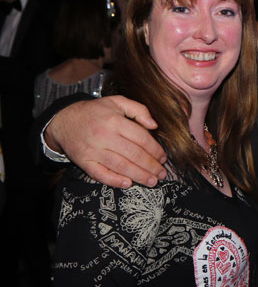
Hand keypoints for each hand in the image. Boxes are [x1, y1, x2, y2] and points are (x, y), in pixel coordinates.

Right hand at [45, 96, 166, 187]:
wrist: (64, 120)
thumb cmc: (95, 112)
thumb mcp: (117, 102)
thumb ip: (139, 110)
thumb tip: (154, 126)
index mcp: (114, 121)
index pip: (141, 138)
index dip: (155, 150)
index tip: (163, 157)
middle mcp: (104, 136)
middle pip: (133, 154)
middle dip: (151, 166)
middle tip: (161, 173)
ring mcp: (93, 150)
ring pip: (121, 166)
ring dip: (139, 176)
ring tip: (152, 181)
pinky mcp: (83, 162)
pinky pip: (100, 175)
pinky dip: (115, 181)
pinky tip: (128, 184)